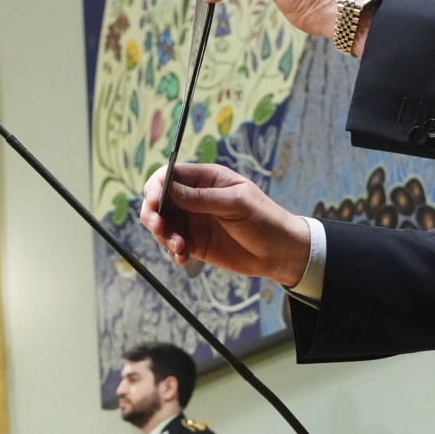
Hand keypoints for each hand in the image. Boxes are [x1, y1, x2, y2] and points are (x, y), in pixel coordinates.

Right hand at [141, 162, 310, 286]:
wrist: (280, 252)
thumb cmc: (264, 219)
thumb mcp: (235, 204)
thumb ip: (201, 198)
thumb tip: (167, 189)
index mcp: (206, 179)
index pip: (169, 175)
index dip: (156, 187)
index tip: (154, 203)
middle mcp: (195, 198)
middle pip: (159, 201)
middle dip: (153, 214)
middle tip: (160, 229)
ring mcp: (193, 221)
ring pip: (162, 224)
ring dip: (163, 236)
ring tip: (180, 248)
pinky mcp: (195, 243)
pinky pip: (172, 245)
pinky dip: (172, 252)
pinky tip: (183, 258)